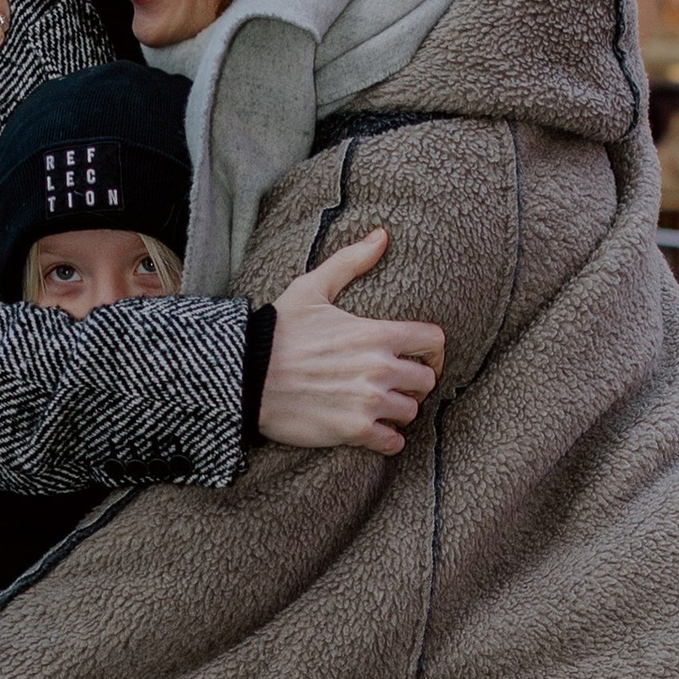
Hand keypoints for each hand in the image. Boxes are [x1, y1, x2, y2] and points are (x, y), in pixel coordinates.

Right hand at [260, 227, 444, 456]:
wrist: (245, 376)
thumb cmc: (277, 331)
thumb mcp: (311, 288)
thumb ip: (351, 262)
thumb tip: (382, 235)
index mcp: (376, 333)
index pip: (433, 341)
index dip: (432, 350)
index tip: (421, 357)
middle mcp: (380, 368)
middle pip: (427, 380)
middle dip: (415, 382)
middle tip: (398, 385)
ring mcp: (368, 402)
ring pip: (411, 412)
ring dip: (399, 410)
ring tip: (383, 407)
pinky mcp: (354, 431)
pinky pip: (393, 443)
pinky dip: (388, 440)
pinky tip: (374, 432)